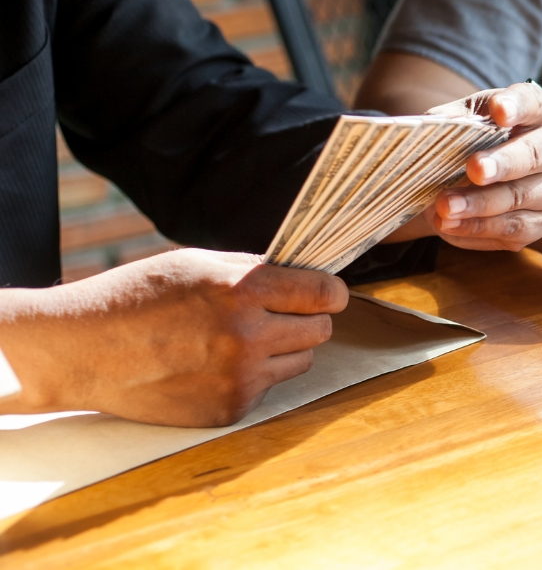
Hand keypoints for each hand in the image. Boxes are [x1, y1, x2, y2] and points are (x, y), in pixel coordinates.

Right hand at [0, 250, 346, 426]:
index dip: (329, 292)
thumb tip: (306, 276)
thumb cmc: (135, 298)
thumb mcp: (195, 263)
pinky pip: (267, 388)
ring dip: (281, 350)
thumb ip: (254, 269)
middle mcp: (247, 335)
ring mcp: (239, 378)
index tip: (325, 295)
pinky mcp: (229, 410)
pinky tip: (211, 366)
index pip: (325, 294)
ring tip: (235, 340)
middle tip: (277, 314)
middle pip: (320, 330)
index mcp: (242, 290)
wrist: (80, 351)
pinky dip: (251, 377)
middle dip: (305, 319)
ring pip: (300, 361)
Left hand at [411, 83, 541, 251]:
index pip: (531, 102)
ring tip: (445, 207)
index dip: (516, 106)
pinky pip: (513, 230)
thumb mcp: (464, 120)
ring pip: (519, 198)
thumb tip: (428, 131)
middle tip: (475, 169)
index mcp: (536, 112)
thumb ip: (451, 122)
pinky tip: (450, 225)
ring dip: (480, 204)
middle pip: (534, 155)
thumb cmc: (476, 141)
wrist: (484, 176)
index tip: (499, 110)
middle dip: (503, 164)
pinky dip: (478, 229)